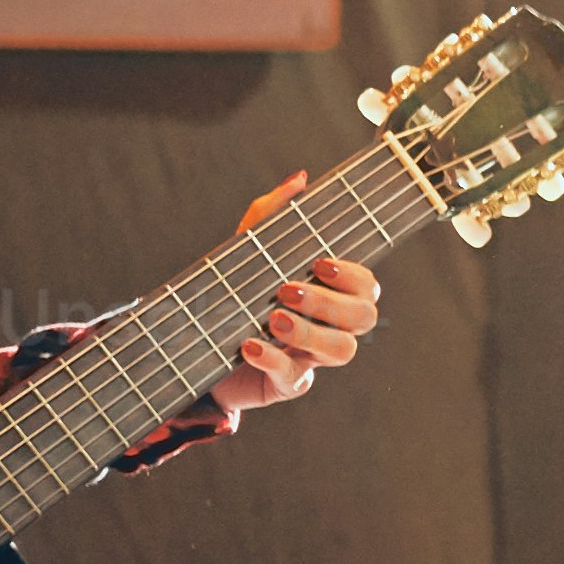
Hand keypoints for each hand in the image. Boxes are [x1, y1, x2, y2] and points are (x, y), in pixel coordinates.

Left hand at [201, 179, 378, 422]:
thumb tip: (300, 179)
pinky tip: (251, 344)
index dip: (354, 276)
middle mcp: (331, 325)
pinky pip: (295, 378)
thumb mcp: (248, 250)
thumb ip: (272, 214)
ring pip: (344, 350)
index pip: (368, 286)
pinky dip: (274, 360)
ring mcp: (312, 357)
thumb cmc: (235, 291)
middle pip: (366, 318)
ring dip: (311, 331)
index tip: (319, 263)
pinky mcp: (286, 383)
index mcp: (330, 293)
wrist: (194, 344)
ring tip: (274, 319)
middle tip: (287, 289)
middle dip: (331, 302)